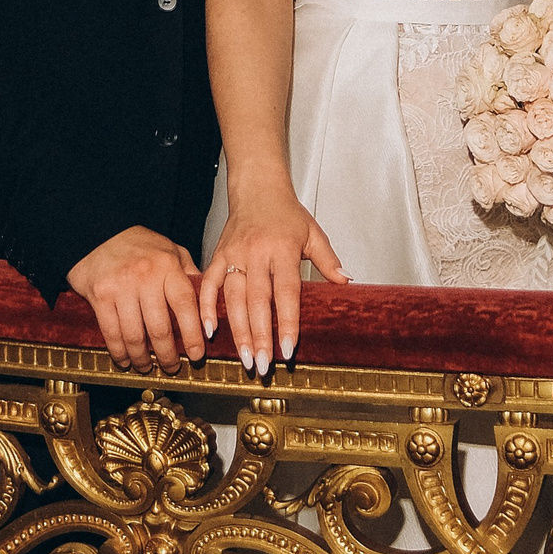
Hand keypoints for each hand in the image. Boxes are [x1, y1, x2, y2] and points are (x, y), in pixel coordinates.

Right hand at [67, 226, 206, 371]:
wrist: (98, 231)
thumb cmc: (138, 244)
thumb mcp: (170, 250)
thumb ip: (188, 274)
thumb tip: (208, 301)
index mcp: (167, 265)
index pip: (186, 305)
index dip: (193, 335)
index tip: (197, 355)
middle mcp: (145, 277)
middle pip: (160, 329)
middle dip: (168, 356)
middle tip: (173, 368)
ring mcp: (121, 287)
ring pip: (135, 336)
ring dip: (143, 359)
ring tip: (148, 367)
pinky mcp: (100, 296)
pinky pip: (112, 333)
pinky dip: (120, 353)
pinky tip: (125, 360)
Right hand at [201, 185, 346, 374]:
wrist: (257, 188)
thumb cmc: (286, 213)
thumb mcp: (313, 233)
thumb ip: (328, 260)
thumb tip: (345, 282)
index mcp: (282, 249)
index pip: (286, 292)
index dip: (286, 322)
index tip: (288, 349)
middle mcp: (256, 253)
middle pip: (257, 300)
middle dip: (260, 336)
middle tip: (264, 366)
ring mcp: (234, 254)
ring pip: (233, 298)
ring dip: (238, 331)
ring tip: (245, 358)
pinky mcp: (217, 254)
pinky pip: (208, 284)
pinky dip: (206, 307)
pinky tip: (209, 331)